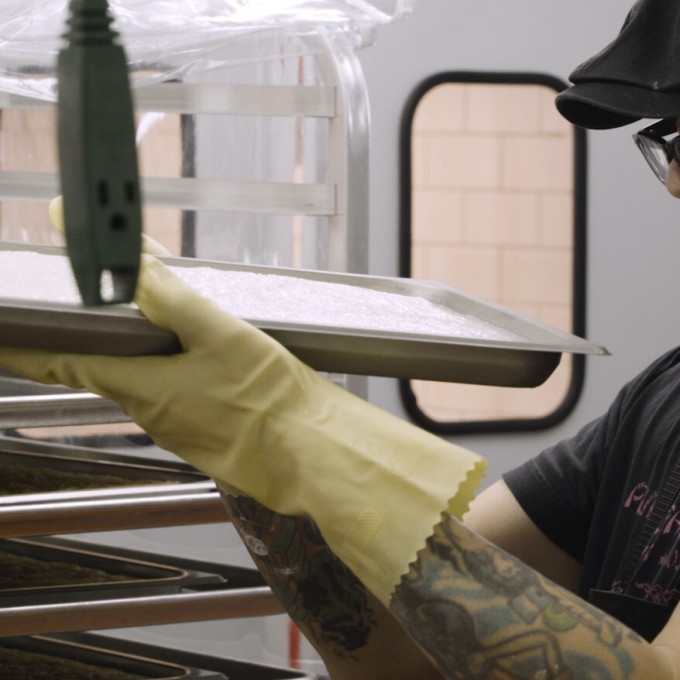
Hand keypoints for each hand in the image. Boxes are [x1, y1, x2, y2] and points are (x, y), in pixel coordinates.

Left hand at [0, 251, 484, 603]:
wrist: (313, 455)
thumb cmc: (272, 402)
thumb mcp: (224, 334)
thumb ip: (174, 301)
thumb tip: (132, 272)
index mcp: (140, 385)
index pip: (58, 359)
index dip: (19, 343)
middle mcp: (148, 409)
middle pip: (101, 364)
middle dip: (86, 333)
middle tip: (79, 300)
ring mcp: (176, 425)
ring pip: (141, 376)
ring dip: (136, 348)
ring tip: (154, 314)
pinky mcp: (203, 431)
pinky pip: (174, 391)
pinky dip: (171, 366)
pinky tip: (200, 352)